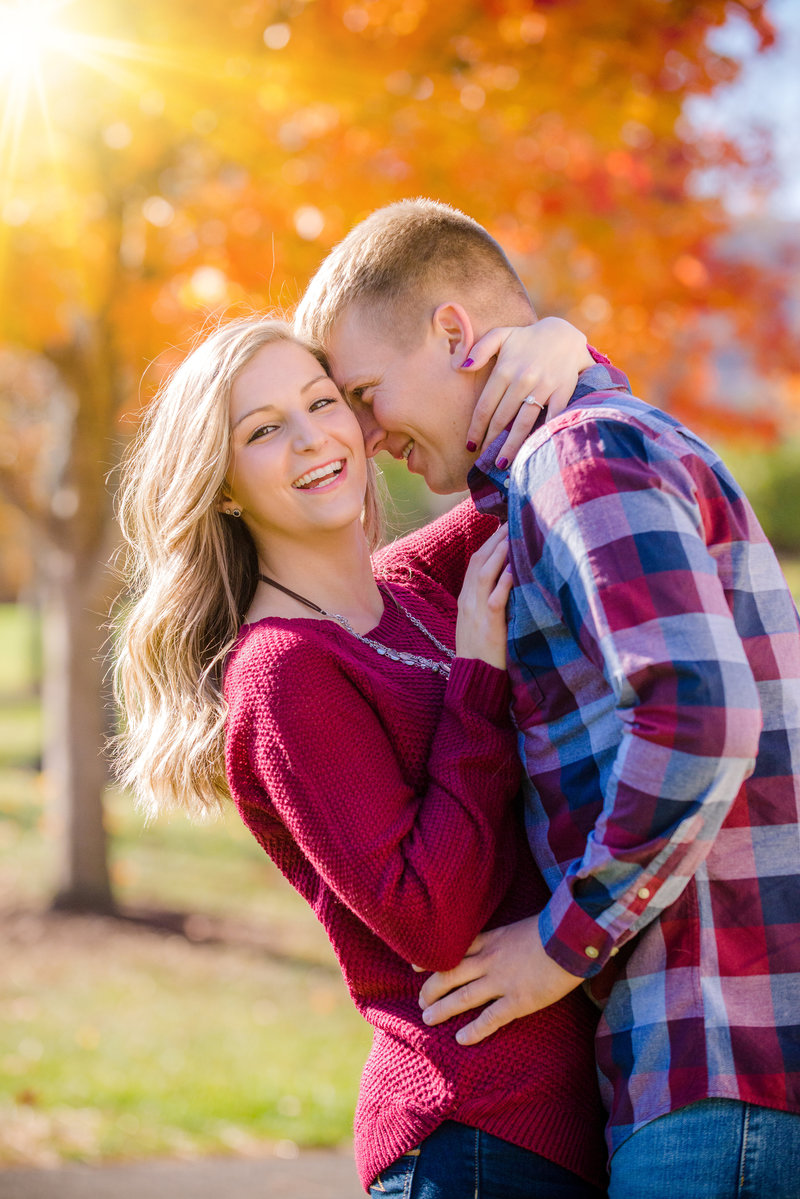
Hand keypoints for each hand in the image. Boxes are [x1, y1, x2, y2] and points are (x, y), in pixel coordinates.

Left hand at [417, 914, 582, 1045]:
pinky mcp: (517, 1000)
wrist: (572, 937)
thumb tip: (504, 943)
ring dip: (442, 1009)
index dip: (432, 960)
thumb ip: (505, 937)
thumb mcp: (521, 926)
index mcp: (491, 939)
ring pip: (462, 997)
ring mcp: (501, 981)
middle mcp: (489, 960)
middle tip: (421, 1002)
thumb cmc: (553, 929)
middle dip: (432, 989)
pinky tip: (461, 1039)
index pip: (454, 950)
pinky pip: (490, 1019)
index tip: (414, 968)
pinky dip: (474, 1030)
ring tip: (428, 1018)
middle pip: (450, 975)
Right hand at [455, 523, 511, 668]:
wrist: (474, 676)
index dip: (488, 542)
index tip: (504, 525)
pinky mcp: (488, 625)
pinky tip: (516, 570)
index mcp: (466, 597)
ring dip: (498, 554)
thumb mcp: (480, 618)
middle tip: (512, 520)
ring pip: (484, 574)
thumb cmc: (482, 648)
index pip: (475, 562)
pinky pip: (495, 599)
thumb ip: (489, 597)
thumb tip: (508, 577)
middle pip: (478, 561)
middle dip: (495, 539)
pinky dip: (504, 583)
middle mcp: (468, 600)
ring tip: (512, 536)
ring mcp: (476, 612)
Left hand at [462, 317, 593, 466]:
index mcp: (505, 369)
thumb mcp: (501, 335)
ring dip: (512, 445)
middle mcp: (523, 379)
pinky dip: (541, 434)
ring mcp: (544, 386)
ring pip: (524, 422)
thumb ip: (479, 349)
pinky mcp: (563, 391)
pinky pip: (550, 417)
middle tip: (483, 461)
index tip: (470, 445)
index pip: (485, 406)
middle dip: (491, 441)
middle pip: (502, 418)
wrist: (564, 334)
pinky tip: (533, 450)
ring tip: (502, 463)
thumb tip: (461, 366)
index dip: (476, 428)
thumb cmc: (527, 338)